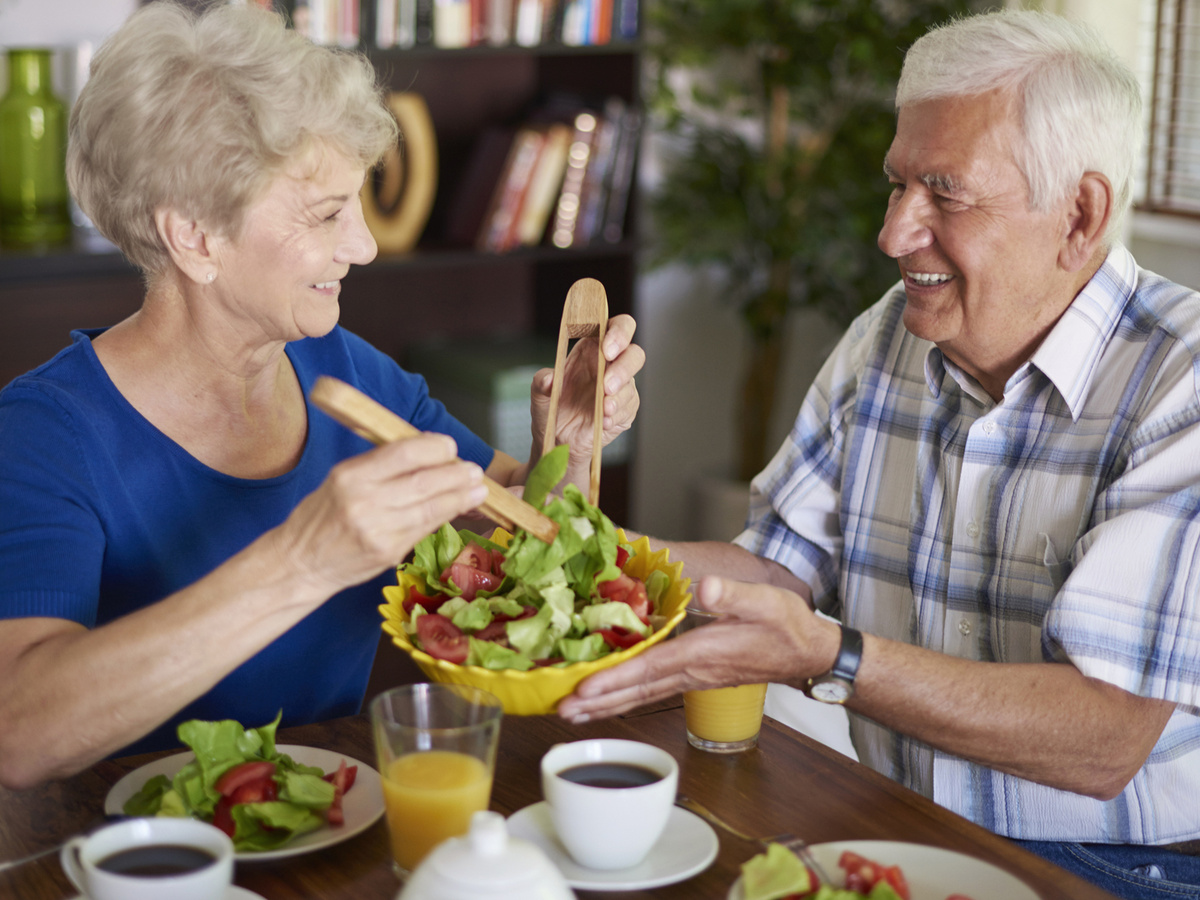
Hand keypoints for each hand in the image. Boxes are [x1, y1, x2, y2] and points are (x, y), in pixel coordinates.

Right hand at [277, 433, 488, 593]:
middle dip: (456, 474)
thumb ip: (380, 466)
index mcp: (351, 475)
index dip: (434, 448)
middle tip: (474, 471)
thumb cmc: (322, 516)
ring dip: (460, 497)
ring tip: (478, 490)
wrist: (300, 562)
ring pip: (431, 508)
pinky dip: (446, 517)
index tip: (450, 447)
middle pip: (423, 482)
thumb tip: (428, 453)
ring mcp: (378, 530)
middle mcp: (364, 501)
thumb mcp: (341, 478)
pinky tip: (460, 509)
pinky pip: (424, 529)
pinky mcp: (388, 552)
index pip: (403, 453)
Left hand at [530, 313, 643, 472]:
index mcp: (592, 349)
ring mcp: (620, 388)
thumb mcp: (539, 395)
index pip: (614, 327)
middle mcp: (610, 365)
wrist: (558, 441)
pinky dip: (617, 415)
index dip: (618, 333)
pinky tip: (604, 421)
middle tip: (606, 385)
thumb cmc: (551, 409)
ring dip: (619, 396)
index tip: (607, 349)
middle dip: (624, 367)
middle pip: (634, 353)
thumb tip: (549, 378)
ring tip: (603, 409)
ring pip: (632, 384)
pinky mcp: (625, 410)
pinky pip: (629, 408)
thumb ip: (541, 383)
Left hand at [557, 575, 840, 721]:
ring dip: (606, 705)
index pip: (651, 668)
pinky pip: (652, 691)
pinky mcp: (694, 677)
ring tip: (571, 714)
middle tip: (560, 710)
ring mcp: (692, 678)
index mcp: (703, 652)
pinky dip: (625, 698)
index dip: (617, 678)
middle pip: (637, 690)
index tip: (584, 688)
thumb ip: (735, 594)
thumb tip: (707, 587)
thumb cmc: (787, 625)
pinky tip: (606, 701)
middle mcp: (692, 671)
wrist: (807, 654)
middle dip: (598, 701)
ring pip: (642, 695)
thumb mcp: (766, 601)